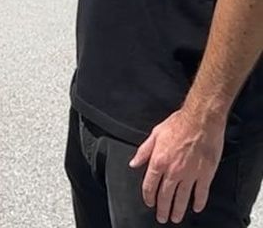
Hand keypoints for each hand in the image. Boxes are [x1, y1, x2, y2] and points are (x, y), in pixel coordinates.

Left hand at [129, 107, 225, 223]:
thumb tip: (133, 164)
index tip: (149, 203)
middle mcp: (173, 171)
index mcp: (158, 161)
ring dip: (178, 210)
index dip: (148, 197)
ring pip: (182, 198)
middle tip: (162, 218)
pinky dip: (199, 202)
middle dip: (162, 209)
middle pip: (165, 195)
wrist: (201, 121)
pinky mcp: (205, 174)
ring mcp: (190, 174)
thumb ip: (143, 151)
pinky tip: (196, 208)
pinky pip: (201, 193)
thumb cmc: (178, 124)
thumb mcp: (154, 135)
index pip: (150, 185)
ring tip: (175, 218)